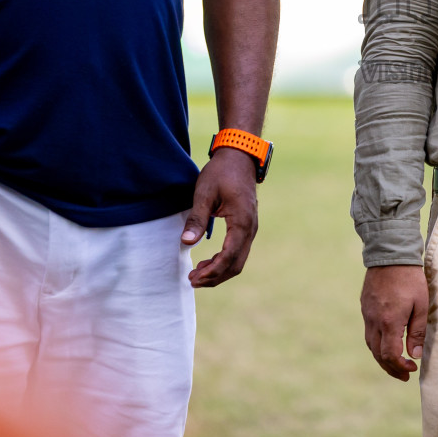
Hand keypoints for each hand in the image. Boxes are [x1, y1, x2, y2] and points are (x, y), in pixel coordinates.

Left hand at [182, 147, 257, 286]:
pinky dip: (223, 261)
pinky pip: (238, 250)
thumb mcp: (204, 193)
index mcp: (242, 221)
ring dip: (219, 271)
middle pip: (236, 264)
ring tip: (197, 273)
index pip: (229, 256)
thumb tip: (186, 242)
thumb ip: (196, 218)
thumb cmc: (222, 172)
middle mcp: (250, 228)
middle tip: (192, 280)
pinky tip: (207, 261)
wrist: (240, 156)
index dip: (212, 271)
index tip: (194, 278)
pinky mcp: (247, 226)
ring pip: (238, 260)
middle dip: (215, 277)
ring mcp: (251, 227)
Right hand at [360, 264, 428, 380]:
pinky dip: (377, 343)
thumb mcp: (420, 304)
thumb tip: (415, 355)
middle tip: (404, 375)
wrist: (389, 254)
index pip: (389, 355)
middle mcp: (374, 320)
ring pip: (370, 344)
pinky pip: (368, 331)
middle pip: (377, 354)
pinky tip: (387, 342)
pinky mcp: (365, 306)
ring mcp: (367, 313)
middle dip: (391, 368)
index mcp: (389, 321)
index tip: (412, 368)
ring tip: (395, 364)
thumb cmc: (410, 278)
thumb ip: (417, 331)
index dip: (400, 367)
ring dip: (382, 358)